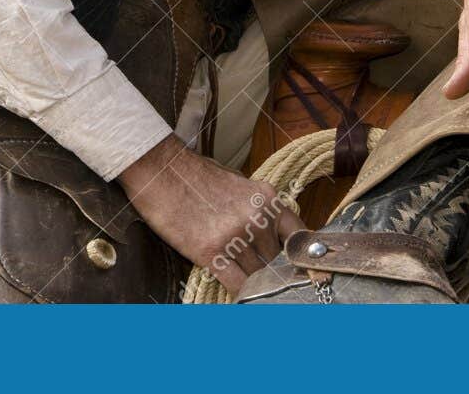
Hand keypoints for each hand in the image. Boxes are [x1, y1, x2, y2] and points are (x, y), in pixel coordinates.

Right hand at [119, 133, 304, 294]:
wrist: (163, 170)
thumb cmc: (198, 177)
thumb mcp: (241, 186)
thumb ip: (260, 211)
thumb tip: (273, 239)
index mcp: (268, 199)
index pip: (299, 236)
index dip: (301, 258)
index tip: (306, 273)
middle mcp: (257, 217)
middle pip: (276, 260)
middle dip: (272, 271)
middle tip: (271, 282)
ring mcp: (235, 235)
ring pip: (258, 274)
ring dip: (257, 284)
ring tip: (256, 291)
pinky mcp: (210, 251)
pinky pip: (236, 283)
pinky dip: (241, 293)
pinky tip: (242, 298)